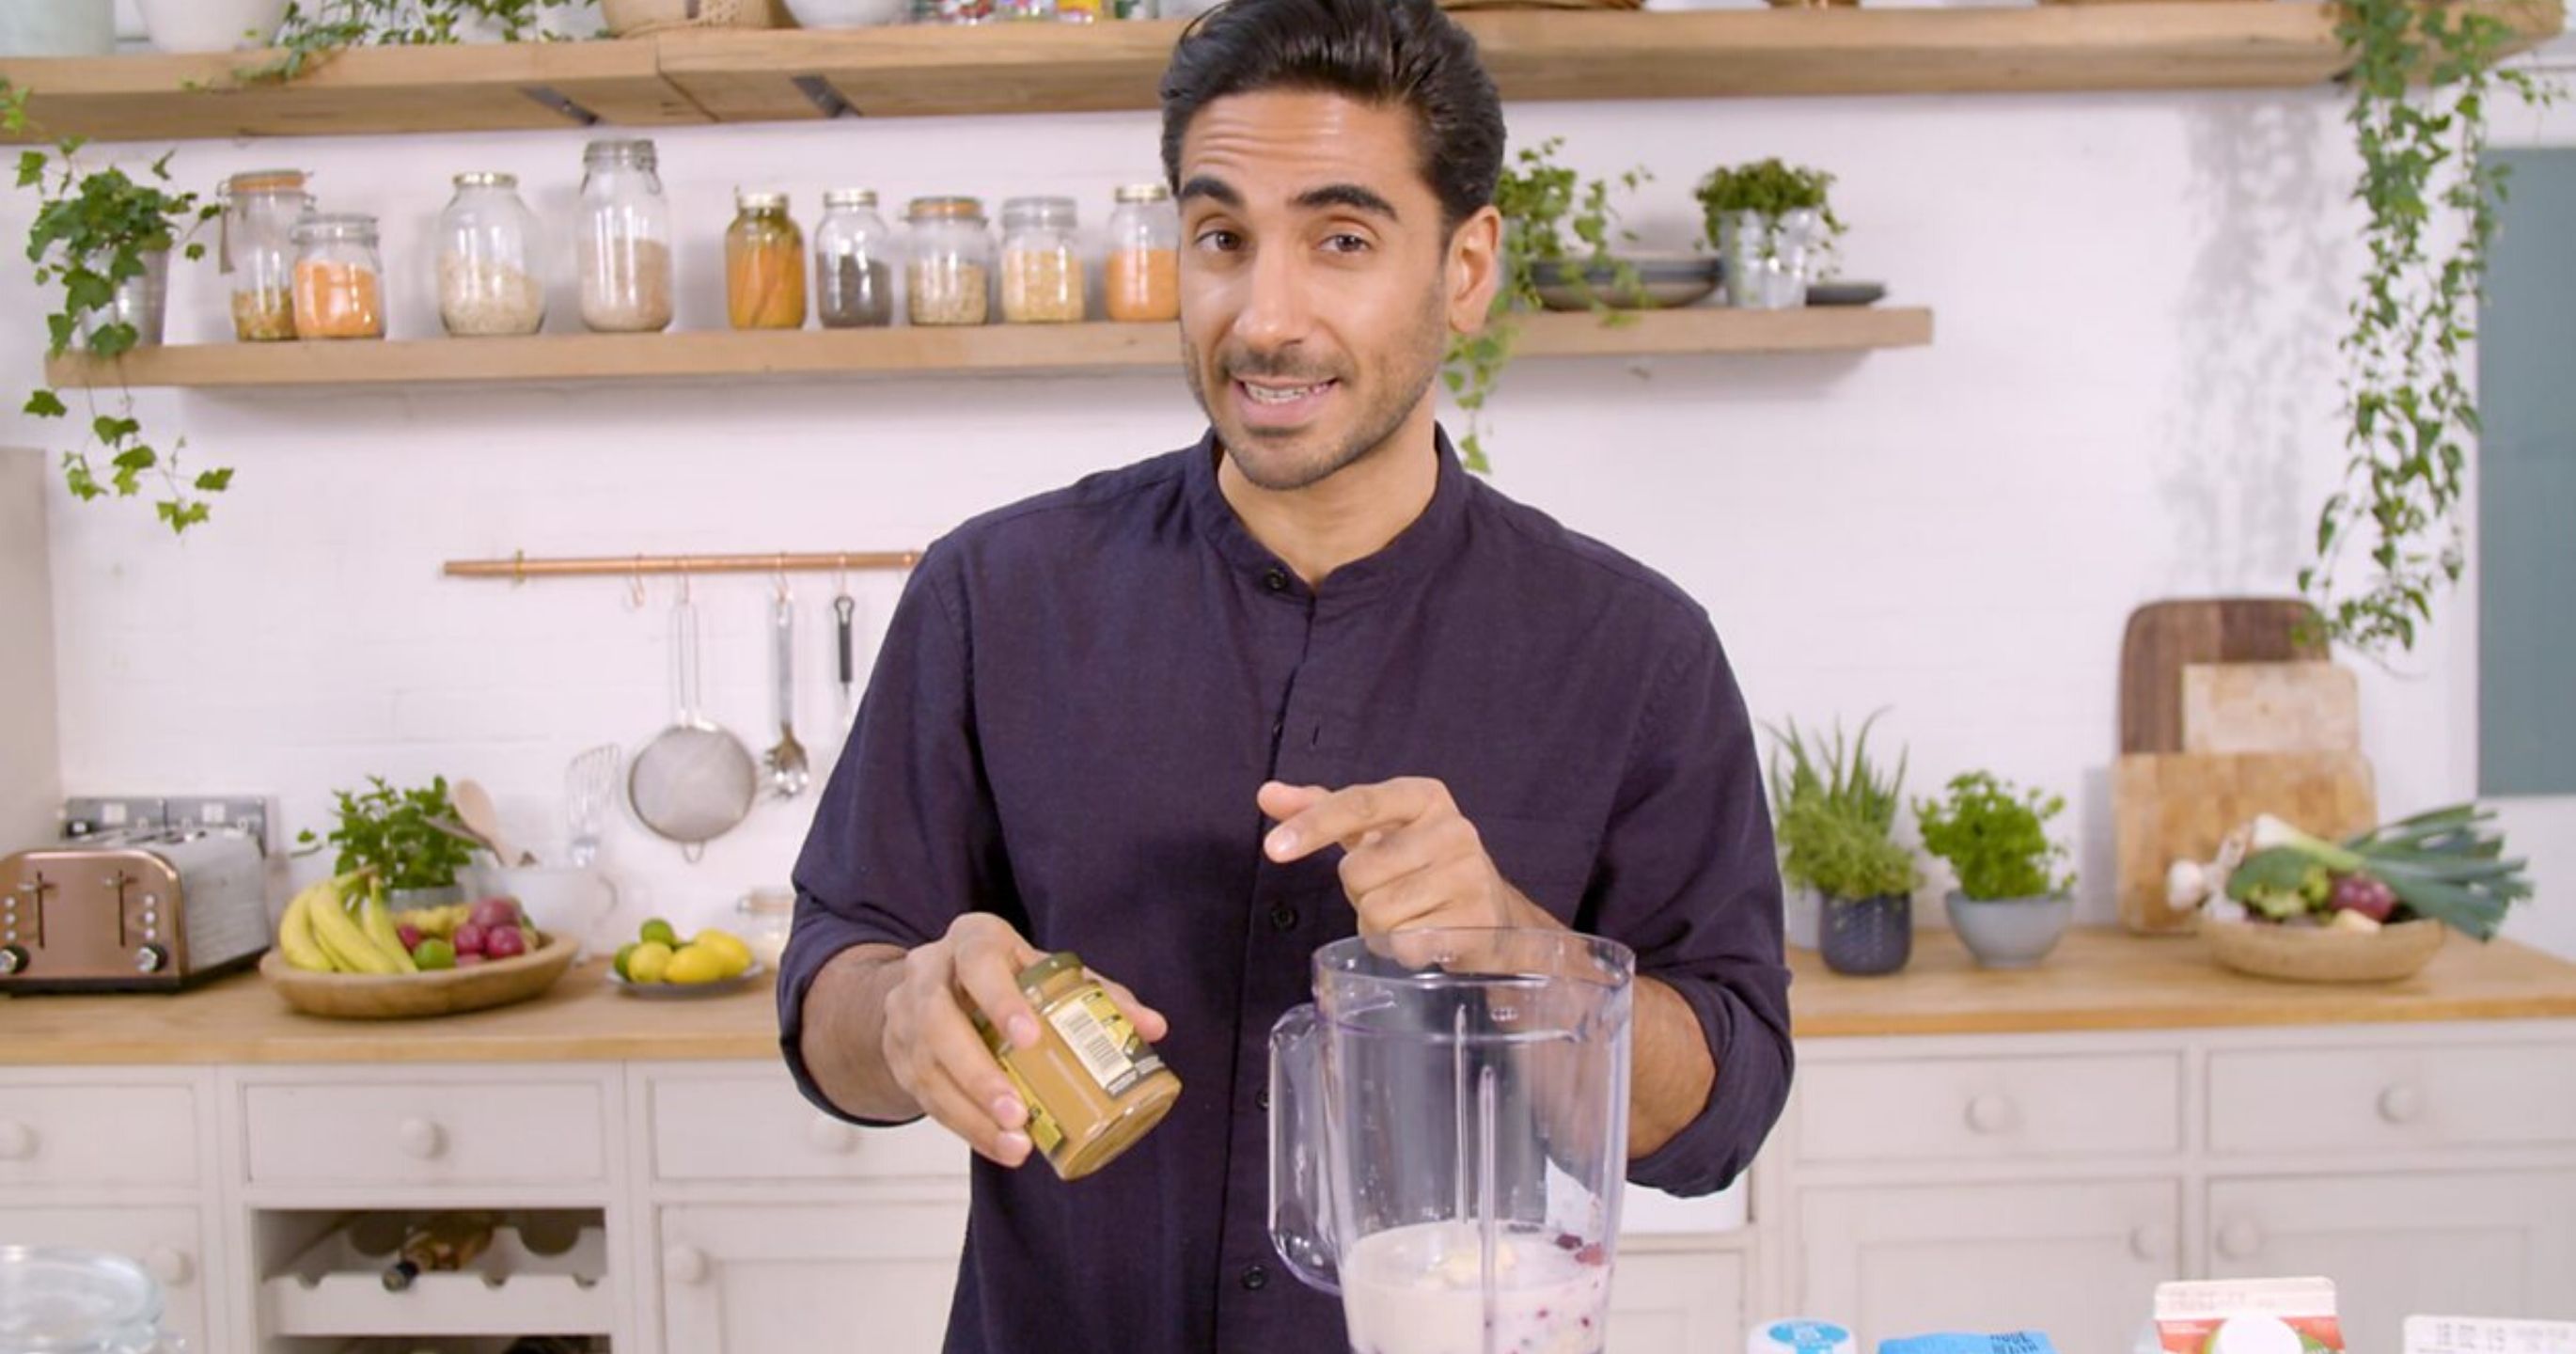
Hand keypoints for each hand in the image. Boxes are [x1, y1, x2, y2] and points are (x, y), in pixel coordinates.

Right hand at [879, 913, 1168, 1167]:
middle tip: (1018, 1113)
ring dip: (970, 1113)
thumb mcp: (1044, 971)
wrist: (931, 985)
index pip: (978, 963)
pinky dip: (964, 1126)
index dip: (1001, 1000)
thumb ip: (1097, 995)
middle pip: (940, 1023)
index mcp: (971, 941)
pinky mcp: (899, 1056)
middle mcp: (928, 974)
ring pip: (927, 1068)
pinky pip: (925, 1097)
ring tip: (1014, 1143)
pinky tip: (998, 1146)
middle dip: (979, 1073)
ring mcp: (904, 1017)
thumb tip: (1153, 1028)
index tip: (1031, 1038)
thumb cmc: (1003, 976)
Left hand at [1258, 777, 1532, 936]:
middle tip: (1392, 894)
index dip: (1313, 825)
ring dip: (1380, 927)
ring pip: (1378, 912)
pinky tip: (1426, 939)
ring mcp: (1470, 875)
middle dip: (1361, 894)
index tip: (1273, 849)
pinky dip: (1402, 950)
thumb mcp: (1376, 832)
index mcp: (1425, 797)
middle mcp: (1453, 829)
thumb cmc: (1423, 870)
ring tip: (1411, 918)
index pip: (1359, 803)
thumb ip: (1322, 811)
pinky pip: (1404, 943)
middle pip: (1358, 871)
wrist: (1495, 919)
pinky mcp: (1477, 921)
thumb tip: (1267, 794)